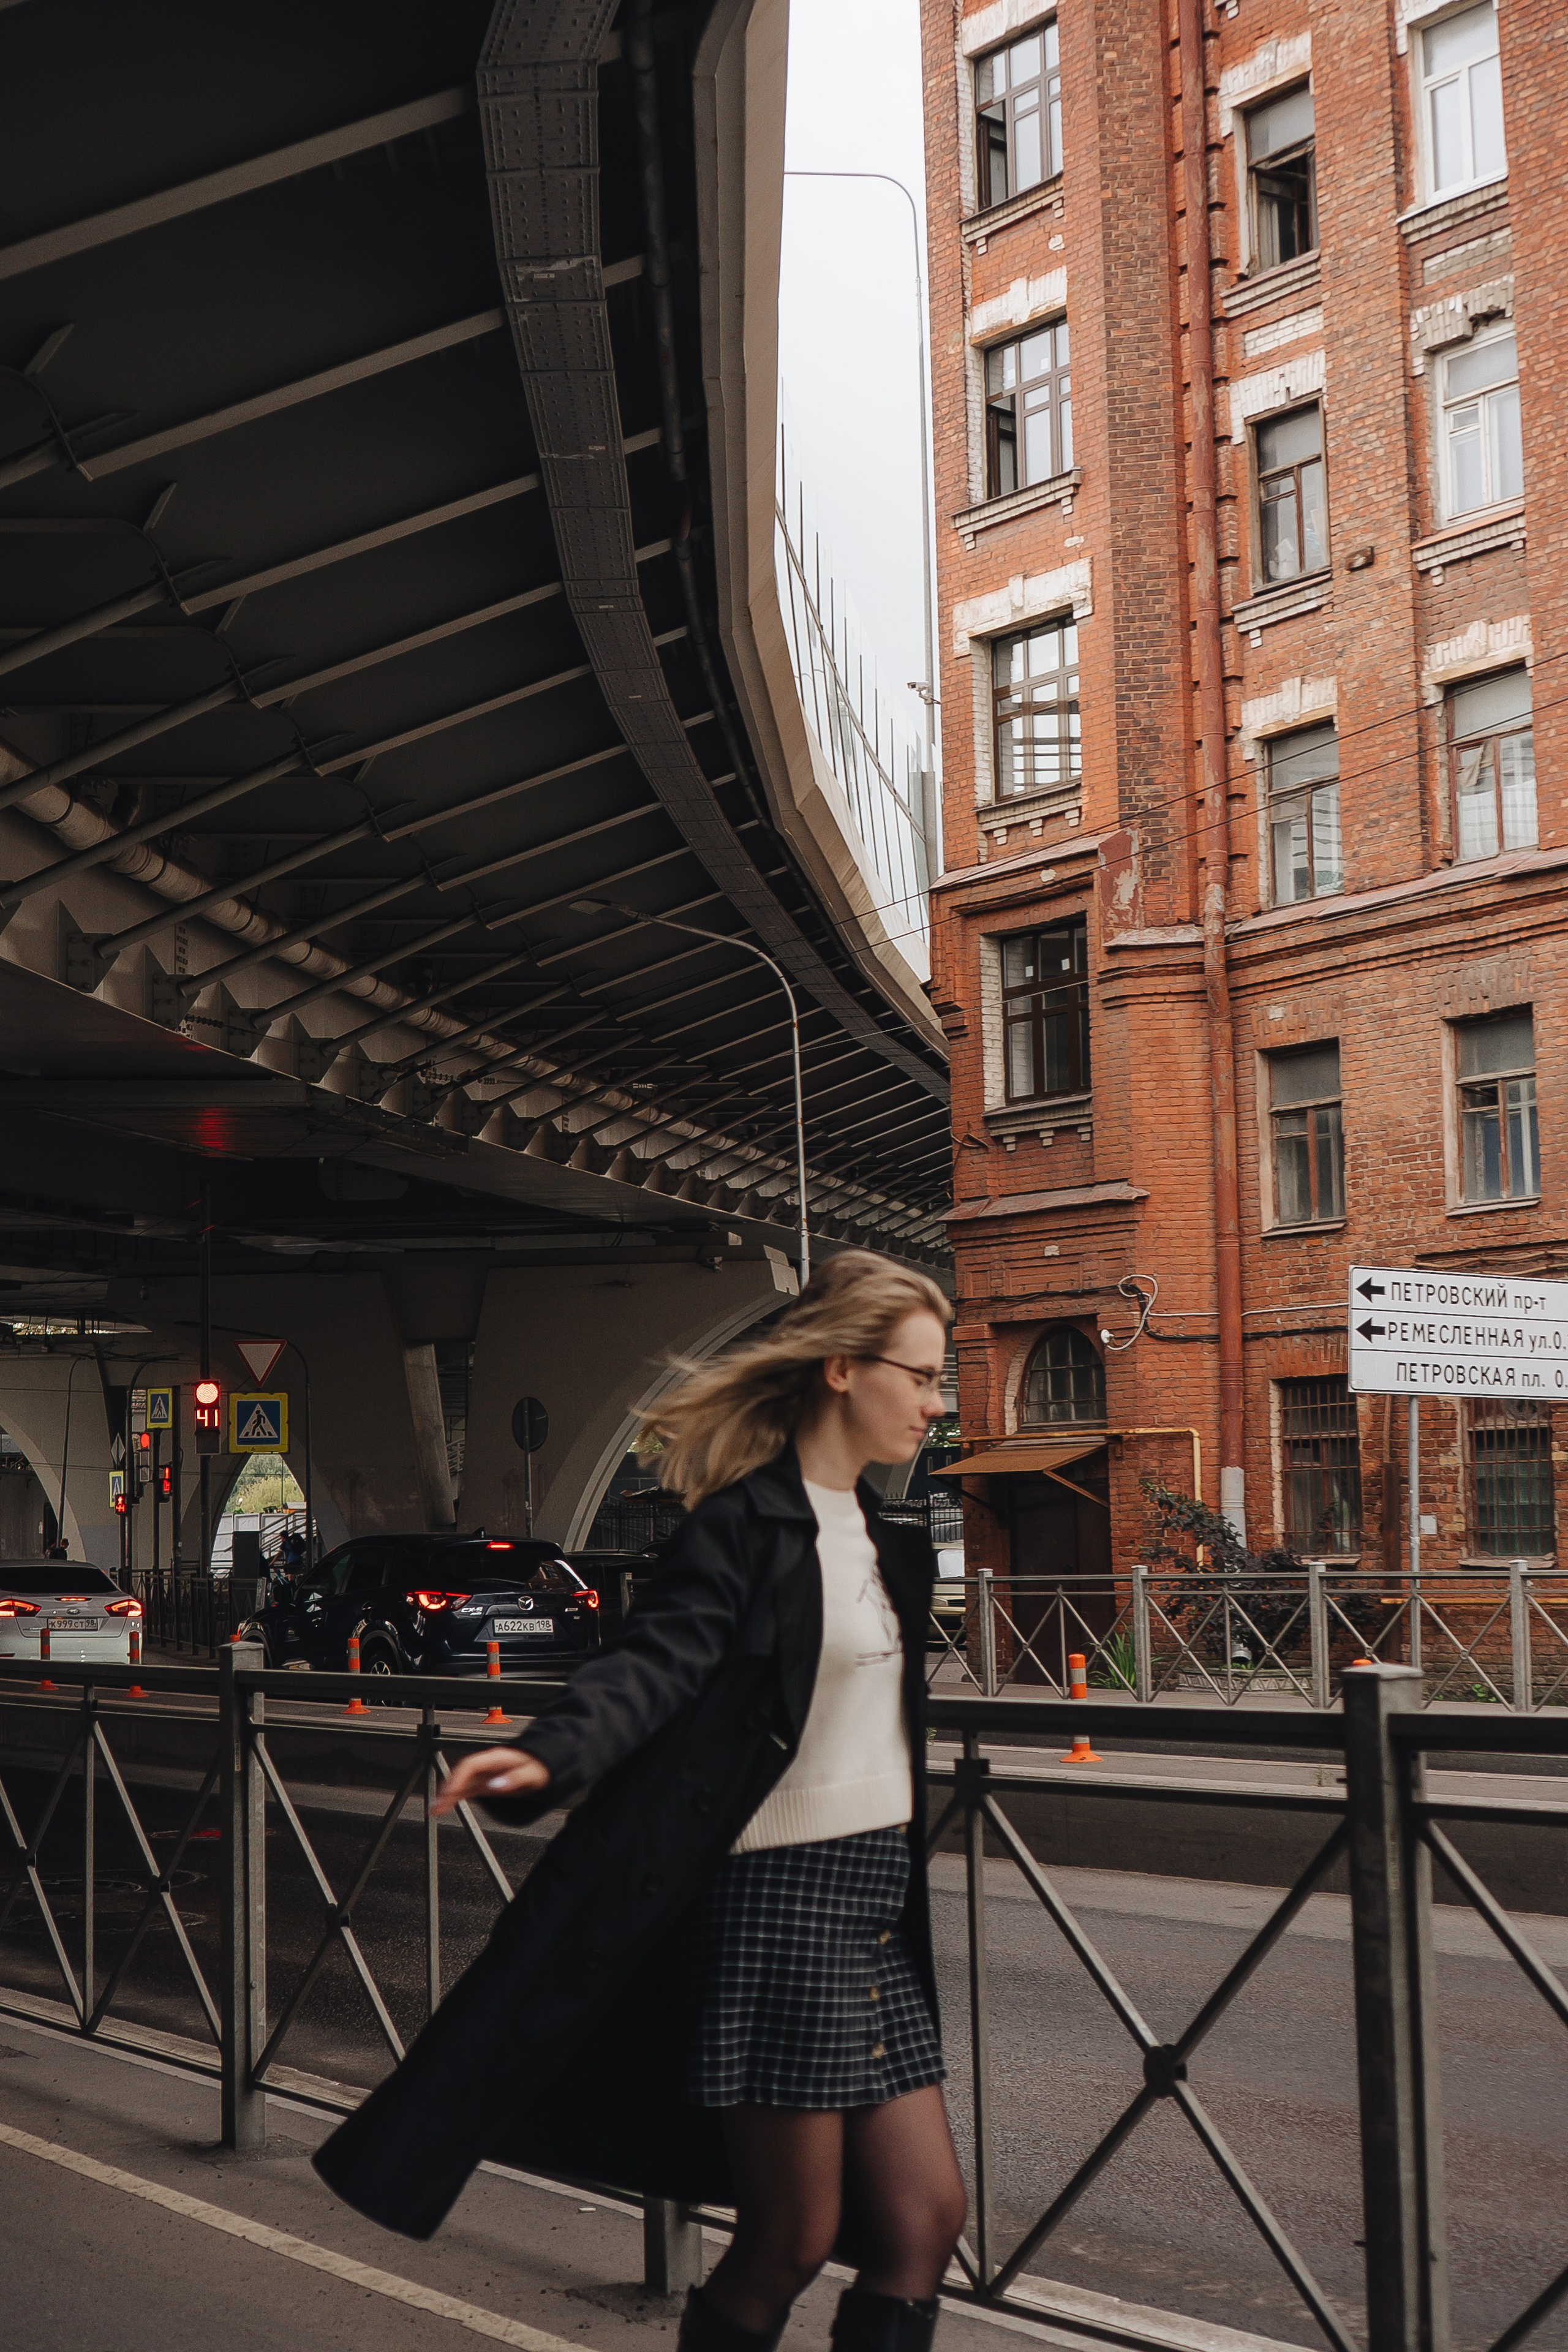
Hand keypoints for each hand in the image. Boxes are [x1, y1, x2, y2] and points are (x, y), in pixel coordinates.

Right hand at [432, 1746, 551, 1816]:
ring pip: (461, 1783)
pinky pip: (465, 1789)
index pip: (471, 1764)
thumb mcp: (532, 1773)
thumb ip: (514, 1779)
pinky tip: (443, 1807)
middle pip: (461, 1774)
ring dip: (447, 1795)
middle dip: (447, 1789)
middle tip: (436, 1805)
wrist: (544, 1765)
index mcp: (497, 1758)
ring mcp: (484, 1774)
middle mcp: (487, 1765)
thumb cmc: (540, 1766)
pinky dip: (453, 1798)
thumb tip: (495, 1785)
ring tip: (434, 1810)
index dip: (457, 1777)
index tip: (450, 1792)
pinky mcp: (484, 1783)